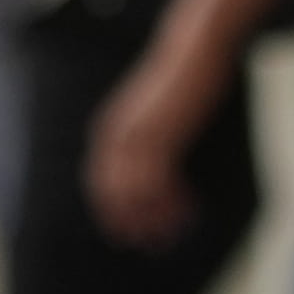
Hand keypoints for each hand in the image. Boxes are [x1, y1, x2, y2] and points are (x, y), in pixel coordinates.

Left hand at [85, 54, 222, 246]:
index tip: (126, 233)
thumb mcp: (155, 109)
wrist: (194, 49)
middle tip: (149, 244)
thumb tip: (155, 157)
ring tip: (170, 236)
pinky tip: (189, 212)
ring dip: (153, 218)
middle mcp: (117, 134)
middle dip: (129, 222)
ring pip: (137, 193)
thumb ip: (148, 133)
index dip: (112, 211)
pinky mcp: (162, 135)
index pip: (100, 182)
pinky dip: (171, 202)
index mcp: (111, 129)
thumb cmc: (181, 77)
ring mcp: (138, 135)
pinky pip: (161, 182)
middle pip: (113, 193)